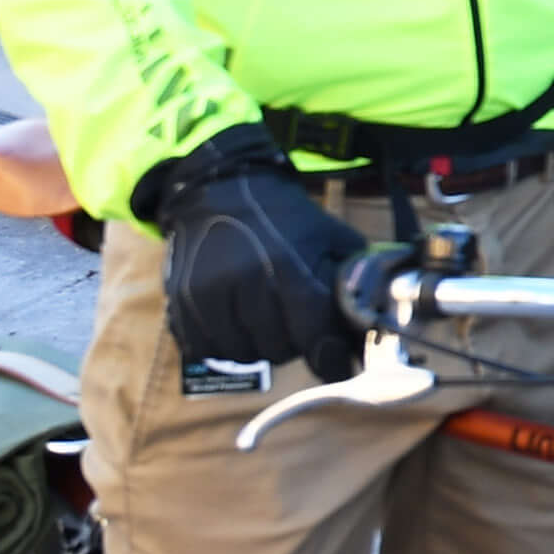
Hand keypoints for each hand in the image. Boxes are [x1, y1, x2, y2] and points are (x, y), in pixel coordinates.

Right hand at [142, 130, 368, 375]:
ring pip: (243, 354)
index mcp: (287, 266)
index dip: (329, 357)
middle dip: (293, 343)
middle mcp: (244, 281)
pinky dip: (226, 344)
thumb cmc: (285, 218)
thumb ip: (353, 279)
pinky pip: (207, 349)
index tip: (336, 365)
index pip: (313, 334)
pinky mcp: (181, 301)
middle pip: (278, 350)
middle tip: (295, 322)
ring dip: (259, 345)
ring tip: (266, 318)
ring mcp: (207, 293)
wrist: (221, 189)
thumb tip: (372, 325)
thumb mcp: (331, 236)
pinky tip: (237, 321)